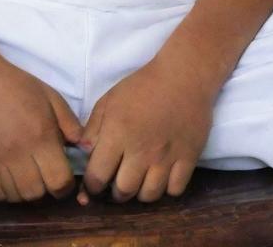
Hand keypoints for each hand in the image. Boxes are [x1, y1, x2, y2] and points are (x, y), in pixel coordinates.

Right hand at [0, 51, 82, 202]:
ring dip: (25, 192)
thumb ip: (69, 122)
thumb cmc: (15, 83)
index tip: (62, 178)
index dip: (65, 185)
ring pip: (16, 196)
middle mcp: (21, 152)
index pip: (59, 180)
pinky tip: (8, 179)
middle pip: (37, 193)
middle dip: (45, 190)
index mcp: (42, 135)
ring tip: (26, 177)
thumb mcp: (49, 95)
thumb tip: (82, 147)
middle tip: (43, 177)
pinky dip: (4, 192)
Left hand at [78, 52, 216, 204]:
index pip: (98, 176)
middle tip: (116, 182)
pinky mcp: (188, 159)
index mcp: (118, 133)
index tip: (94, 184)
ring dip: (140, 193)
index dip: (92, 186)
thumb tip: (84, 153)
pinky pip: (174, 190)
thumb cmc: (142, 85)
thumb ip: (93, 128)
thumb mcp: (109, 99)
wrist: (182, 76)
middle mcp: (141, 150)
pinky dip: (166, 188)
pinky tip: (162, 175)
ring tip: (138, 181)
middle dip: (115, 192)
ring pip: (149, 195)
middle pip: (123, 191)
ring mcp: (166, 157)